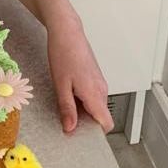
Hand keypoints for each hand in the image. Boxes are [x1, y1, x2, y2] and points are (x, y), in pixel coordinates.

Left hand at [46, 18, 113, 133]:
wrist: (67, 31)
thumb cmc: (63, 53)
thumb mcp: (60, 85)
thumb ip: (67, 108)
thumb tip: (70, 128)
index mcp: (95, 94)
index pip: (106, 124)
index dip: (95, 133)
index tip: (80, 135)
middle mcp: (102, 89)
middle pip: (100, 116)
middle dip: (85, 122)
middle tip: (66, 119)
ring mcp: (99, 82)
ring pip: (95, 106)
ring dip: (82, 110)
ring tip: (64, 102)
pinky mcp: (95, 77)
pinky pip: (92, 95)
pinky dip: (82, 99)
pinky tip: (67, 91)